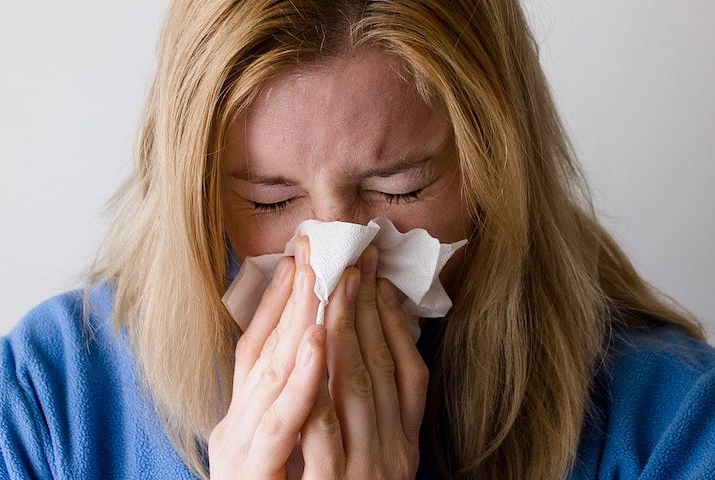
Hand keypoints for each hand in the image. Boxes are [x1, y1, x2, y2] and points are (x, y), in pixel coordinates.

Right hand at [209, 238, 326, 478]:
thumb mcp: (273, 447)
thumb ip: (286, 408)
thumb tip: (307, 358)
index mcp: (243, 418)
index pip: (255, 347)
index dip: (275, 299)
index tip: (298, 256)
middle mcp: (238, 427)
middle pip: (264, 349)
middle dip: (293, 294)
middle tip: (315, 242)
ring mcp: (246, 448)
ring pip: (273, 373)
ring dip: (299, 319)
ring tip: (319, 273)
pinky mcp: (257, 470)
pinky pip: (287, 422)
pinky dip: (303, 378)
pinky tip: (320, 340)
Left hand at [299, 245, 428, 478]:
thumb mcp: (376, 459)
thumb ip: (381, 411)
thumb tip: (376, 346)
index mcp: (403, 444)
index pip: (405, 371)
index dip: (388, 319)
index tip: (373, 274)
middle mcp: (393, 454)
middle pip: (380, 368)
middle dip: (363, 310)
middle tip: (350, 257)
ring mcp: (366, 470)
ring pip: (356, 387)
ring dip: (342, 331)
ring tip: (331, 281)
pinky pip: (322, 430)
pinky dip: (316, 383)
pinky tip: (310, 344)